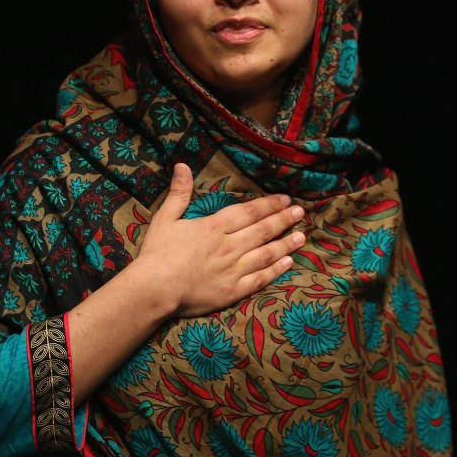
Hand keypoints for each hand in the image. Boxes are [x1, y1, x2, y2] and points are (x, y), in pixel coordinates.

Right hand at [136, 162, 305, 317]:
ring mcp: (233, 270)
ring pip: (266, 254)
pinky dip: (276, 270)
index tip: (284, 199)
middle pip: (262, 230)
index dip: (269, 204)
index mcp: (214, 227)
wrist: (155, 289)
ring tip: (301, 236)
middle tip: (300, 213)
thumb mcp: (165, 218)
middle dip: (283, 220)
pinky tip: (288, 263)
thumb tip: (182, 165)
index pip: (249, 212)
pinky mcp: (232, 291)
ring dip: (285, 243)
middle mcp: (229, 246)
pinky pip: (260, 279)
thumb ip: (178, 193)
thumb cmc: (157, 253)